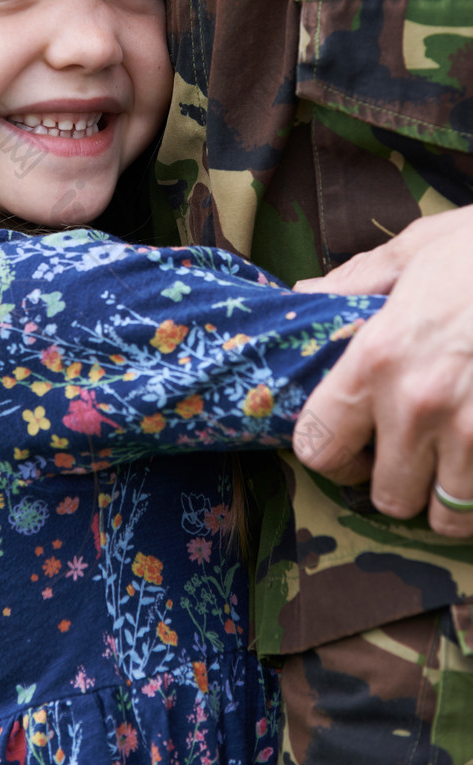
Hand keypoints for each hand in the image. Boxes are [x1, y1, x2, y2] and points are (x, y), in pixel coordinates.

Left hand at [292, 208, 472, 536]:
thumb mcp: (416, 249)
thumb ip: (355, 281)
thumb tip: (309, 296)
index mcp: (379, 358)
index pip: (319, 446)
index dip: (329, 452)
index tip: (348, 444)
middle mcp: (421, 405)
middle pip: (388, 497)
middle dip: (395, 480)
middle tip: (409, 452)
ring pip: (448, 515)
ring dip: (448, 494)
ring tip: (454, 458)